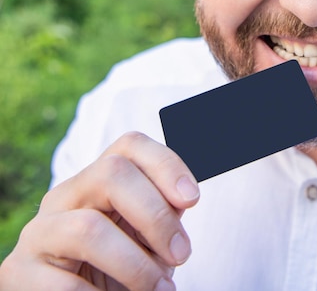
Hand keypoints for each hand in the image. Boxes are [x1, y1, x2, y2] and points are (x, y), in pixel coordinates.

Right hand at [0, 132, 199, 290]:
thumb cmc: (116, 269)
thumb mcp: (142, 237)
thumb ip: (162, 212)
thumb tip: (185, 196)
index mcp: (96, 180)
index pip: (129, 145)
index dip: (165, 163)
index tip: (193, 199)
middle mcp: (65, 195)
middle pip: (111, 172)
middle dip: (155, 214)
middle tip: (181, 254)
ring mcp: (38, 232)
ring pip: (89, 229)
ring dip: (135, 264)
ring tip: (159, 290)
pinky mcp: (18, 272)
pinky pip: (66, 285)